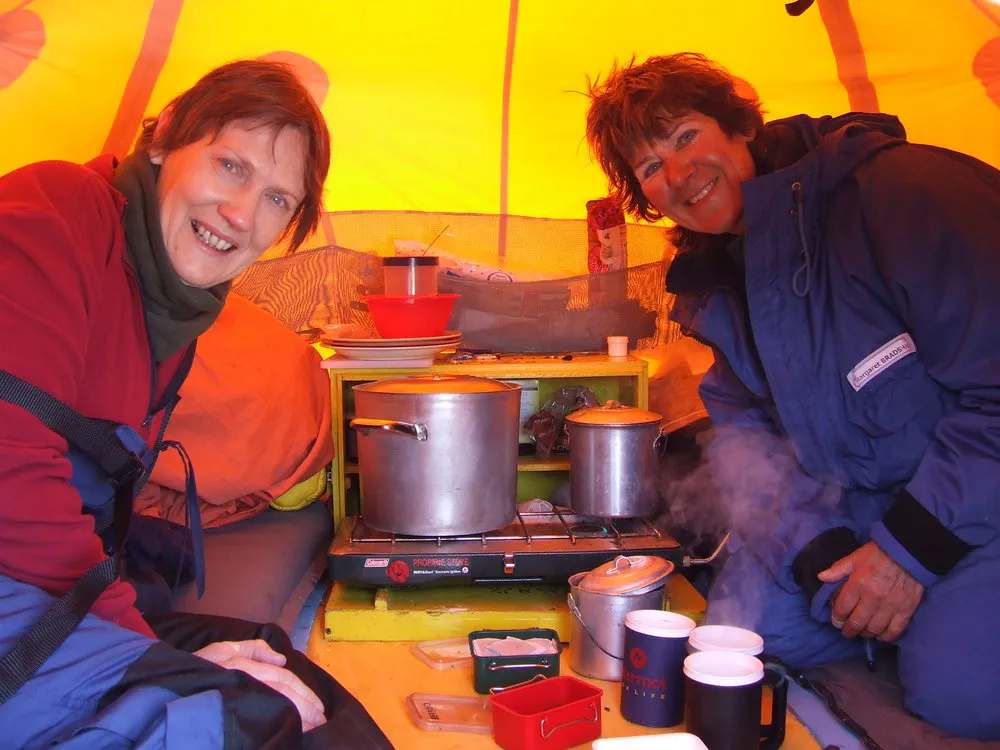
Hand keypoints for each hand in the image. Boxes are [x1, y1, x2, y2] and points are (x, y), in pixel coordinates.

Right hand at [194, 640, 326, 730]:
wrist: (164, 687)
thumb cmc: (197, 668)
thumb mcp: (223, 649)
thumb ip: (253, 649)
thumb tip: (281, 659)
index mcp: (243, 665)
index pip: (283, 679)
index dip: (304, 694)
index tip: (319, 710)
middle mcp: (241, 679)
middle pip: (282, 694)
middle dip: (305, 710)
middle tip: (320, 724)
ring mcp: (234, 695)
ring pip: (272, 706)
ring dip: (294, 719)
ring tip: (309, 730)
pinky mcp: (225, 712)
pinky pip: (254, 720)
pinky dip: (272, 725)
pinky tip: (283, 731)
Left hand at [818, 541, 923, 642]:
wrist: (909, 552)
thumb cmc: (879, 554)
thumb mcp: (855, 557)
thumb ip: (838, 569)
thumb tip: (821, 577)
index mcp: (858, 584)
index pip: (842, 608)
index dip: (837, 618)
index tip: (836, 621)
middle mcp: (872, 599)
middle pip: (857, 622)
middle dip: (849, 630)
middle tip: (847, 632)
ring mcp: (890, 606)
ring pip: (874, 629)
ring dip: (865, 634)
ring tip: (862, 632)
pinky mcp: (906, 610)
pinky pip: (895, 630)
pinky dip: (886, 636)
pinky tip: (880, 635)